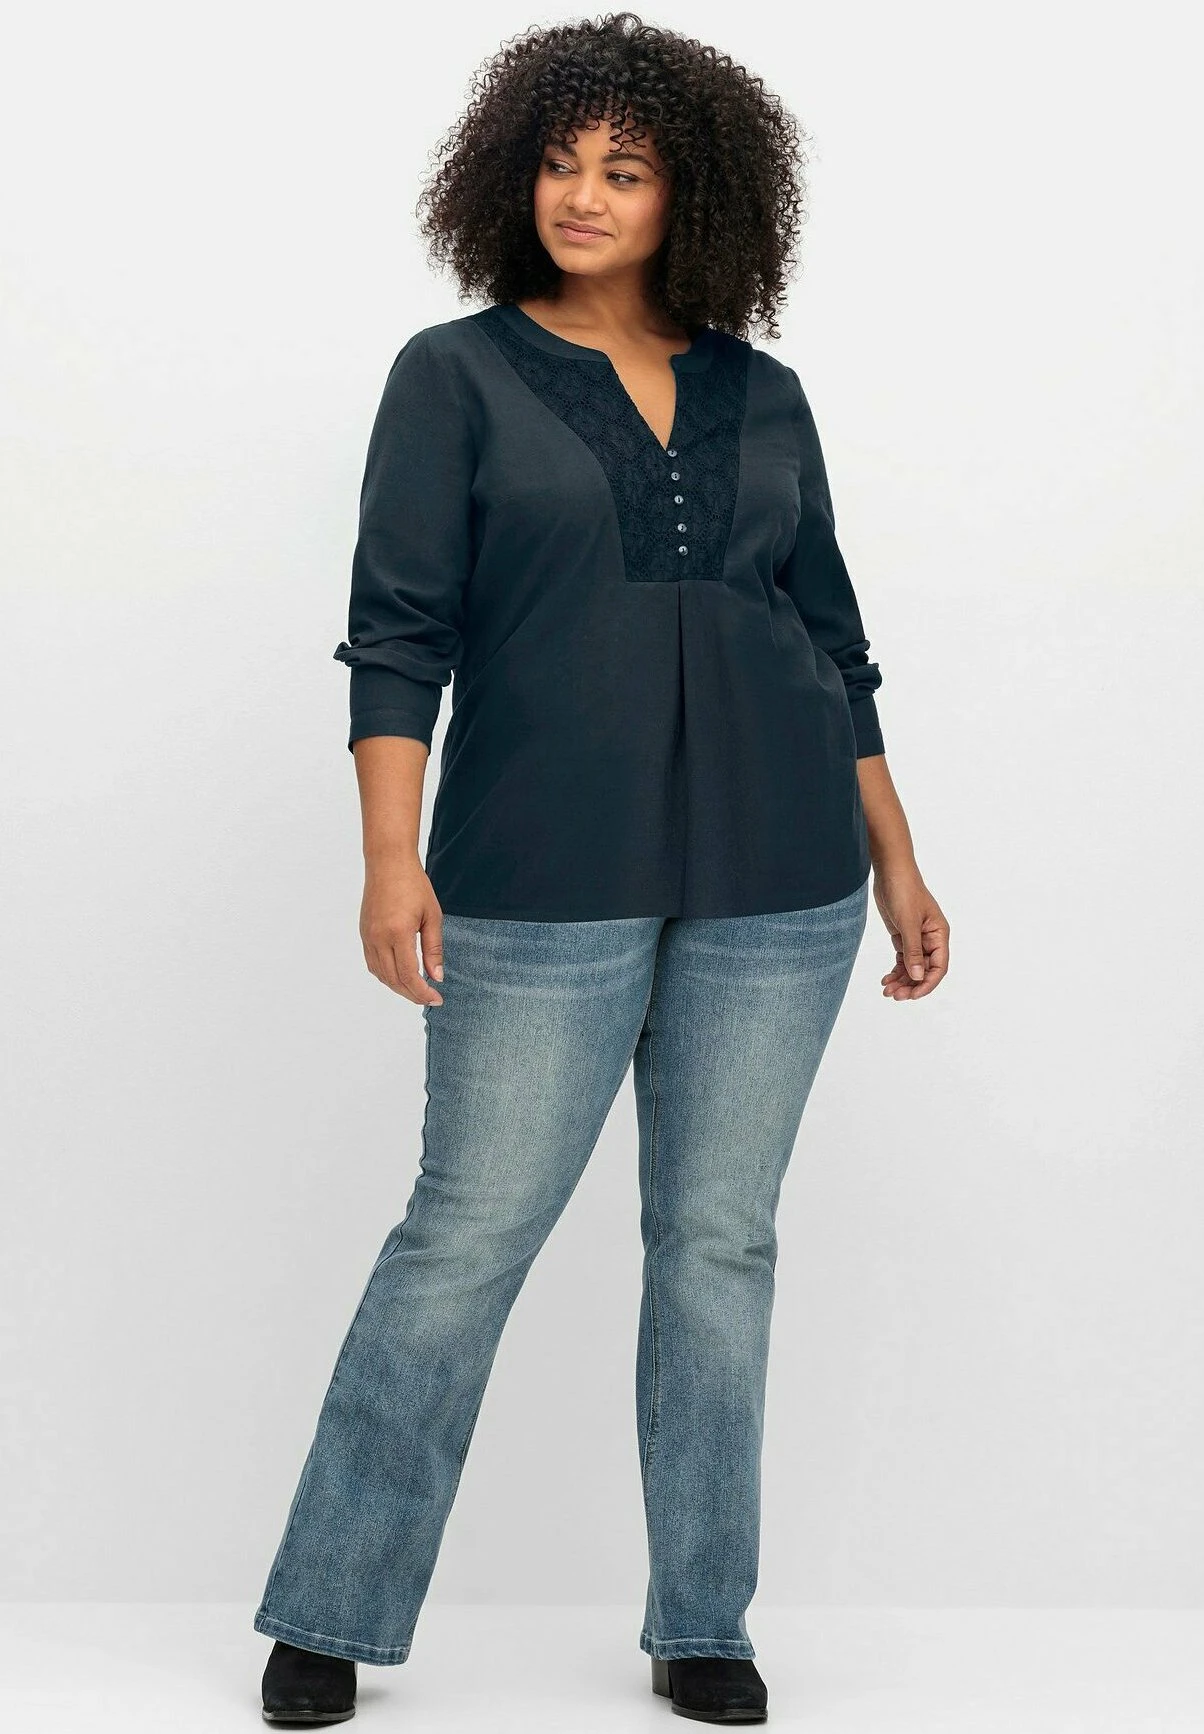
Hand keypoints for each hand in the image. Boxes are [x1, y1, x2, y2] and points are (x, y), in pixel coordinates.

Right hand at [359, 855, 445, 1005]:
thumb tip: (436, 977)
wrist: (388, 863)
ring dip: (398, 987)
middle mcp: (378, 938)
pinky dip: (386, 975)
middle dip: (412, 994)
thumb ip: (434, 949)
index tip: (437, 998)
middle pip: (394, 980)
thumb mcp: (432, 916)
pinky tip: (399, 976)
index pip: (409, 975)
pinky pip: (372, 963)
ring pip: (381, 974)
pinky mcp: (364, 934)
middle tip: (430, 997)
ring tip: (416, 990)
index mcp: (398, 933)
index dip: (423, 992)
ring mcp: (368, 937)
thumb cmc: (414, 885)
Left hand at [871, 860, 948, 999]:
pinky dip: (895, 970)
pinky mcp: (903, 936)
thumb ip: (913, 951)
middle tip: (895, 996)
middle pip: (924, 970)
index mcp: (939, 935)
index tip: (913, 995)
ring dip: (901, 980)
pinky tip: (885, 979)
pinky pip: (902, 959)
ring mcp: (916, 938)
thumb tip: (918, 977)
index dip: (927, 983)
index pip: (939, 967)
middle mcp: (930, 939)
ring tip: (887, 991)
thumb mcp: (908, 922)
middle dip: (911, 984)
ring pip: (912, 967)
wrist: (890, 872)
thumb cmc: (904, 891)